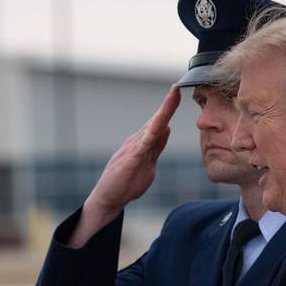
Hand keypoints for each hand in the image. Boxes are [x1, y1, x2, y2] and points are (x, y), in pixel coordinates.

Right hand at [68, 86, 179, 247]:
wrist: (108, 198)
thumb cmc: (125, 183)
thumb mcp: (147, 162)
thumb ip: (156, 146)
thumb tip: (167, 128)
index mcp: (142, 143)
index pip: (158, 123)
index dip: (168, 108)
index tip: (178, 93)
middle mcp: (136, 141)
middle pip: (155, 120)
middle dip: (167, 104)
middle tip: (178, 88)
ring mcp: (132, 149)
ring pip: (151, 128)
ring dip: (162, 113)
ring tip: (171, 98)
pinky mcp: (130, 160)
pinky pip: (144, 145)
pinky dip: (153, 132)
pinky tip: (161, 124)